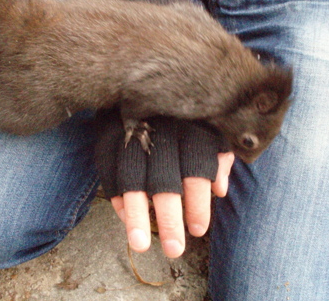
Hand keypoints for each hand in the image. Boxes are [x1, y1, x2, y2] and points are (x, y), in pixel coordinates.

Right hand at [93, 109, 233, 256]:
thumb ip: (219, 155)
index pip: (196, 168)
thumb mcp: (210, 126)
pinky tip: (126, 217)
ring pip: (132, 177)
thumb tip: (220, 189)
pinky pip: (109, 170)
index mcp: (191, 125)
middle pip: (165, 177)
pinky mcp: (109, 136)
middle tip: (175, 249)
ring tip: (139, 245)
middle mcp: (162, 128)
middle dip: (170, 217)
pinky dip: (117, 195)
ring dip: (136, 214)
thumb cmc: (185, 113)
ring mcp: (131, 131)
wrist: (141, 78)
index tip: (198, 230)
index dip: (198, 202)